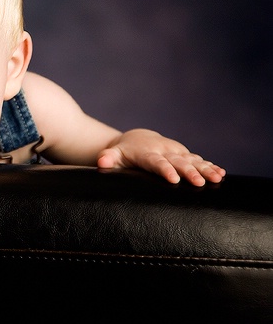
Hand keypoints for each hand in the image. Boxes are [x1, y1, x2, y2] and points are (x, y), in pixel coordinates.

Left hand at [96, 129, 225, 185]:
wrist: (136, 139)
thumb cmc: (123, 152)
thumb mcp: (113, 154)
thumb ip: (108, 158)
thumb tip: (101, 163)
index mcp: (147, 154)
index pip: (156, 162)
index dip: (165, 170)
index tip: (173, 179)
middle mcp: (164, 151)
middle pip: (178, 162)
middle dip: (189, 172)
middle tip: (199, 183)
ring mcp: (175, 152)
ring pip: (192, 161)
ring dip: (205, 169)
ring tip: (218, 178)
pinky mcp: (183, 154)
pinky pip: (198, 160)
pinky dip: (209, 166)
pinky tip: (221, 174)